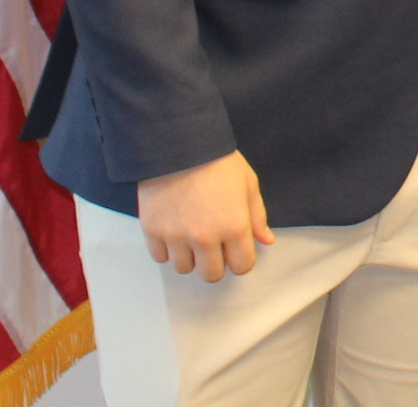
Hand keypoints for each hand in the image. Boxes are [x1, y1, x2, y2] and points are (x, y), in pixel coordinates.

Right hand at [136, 151, 273, 281]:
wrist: (179, 143)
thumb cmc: (217, 161)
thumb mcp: (247, 184)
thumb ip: (256, 216)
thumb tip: (265, 241)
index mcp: (234, 226)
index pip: (242, 266)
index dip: (241, 259)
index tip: (235, 249)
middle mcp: (205, 237)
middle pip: (211, 275)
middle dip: (215, 263)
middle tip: (213, 245)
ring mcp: (176, 236)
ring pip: (184, 268)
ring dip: (189, 256)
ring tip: (191, 233)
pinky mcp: (153, 230)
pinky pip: (160, 257)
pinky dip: (167, 248)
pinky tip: (173, 230)